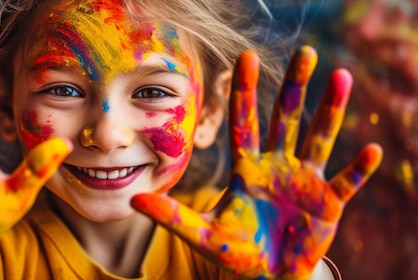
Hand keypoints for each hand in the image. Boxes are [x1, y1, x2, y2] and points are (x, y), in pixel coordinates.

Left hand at [131, 46, 381, 278]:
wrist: (267, 277)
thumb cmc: (236, 252)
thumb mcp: (203, 234)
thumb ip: (173, 217)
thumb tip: (135, 201)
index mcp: (247, 168)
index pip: (245, 122)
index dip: (244, 91)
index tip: (245, 57)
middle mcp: (277, 167)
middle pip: (286, 119)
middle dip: (294, 87)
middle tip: (305, 53)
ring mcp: (304, 182)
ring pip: (319, 139)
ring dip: (331, 112)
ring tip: (341, 78)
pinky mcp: (328, 204)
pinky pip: (347, 183)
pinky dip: (359, 170)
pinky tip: (372, 151)